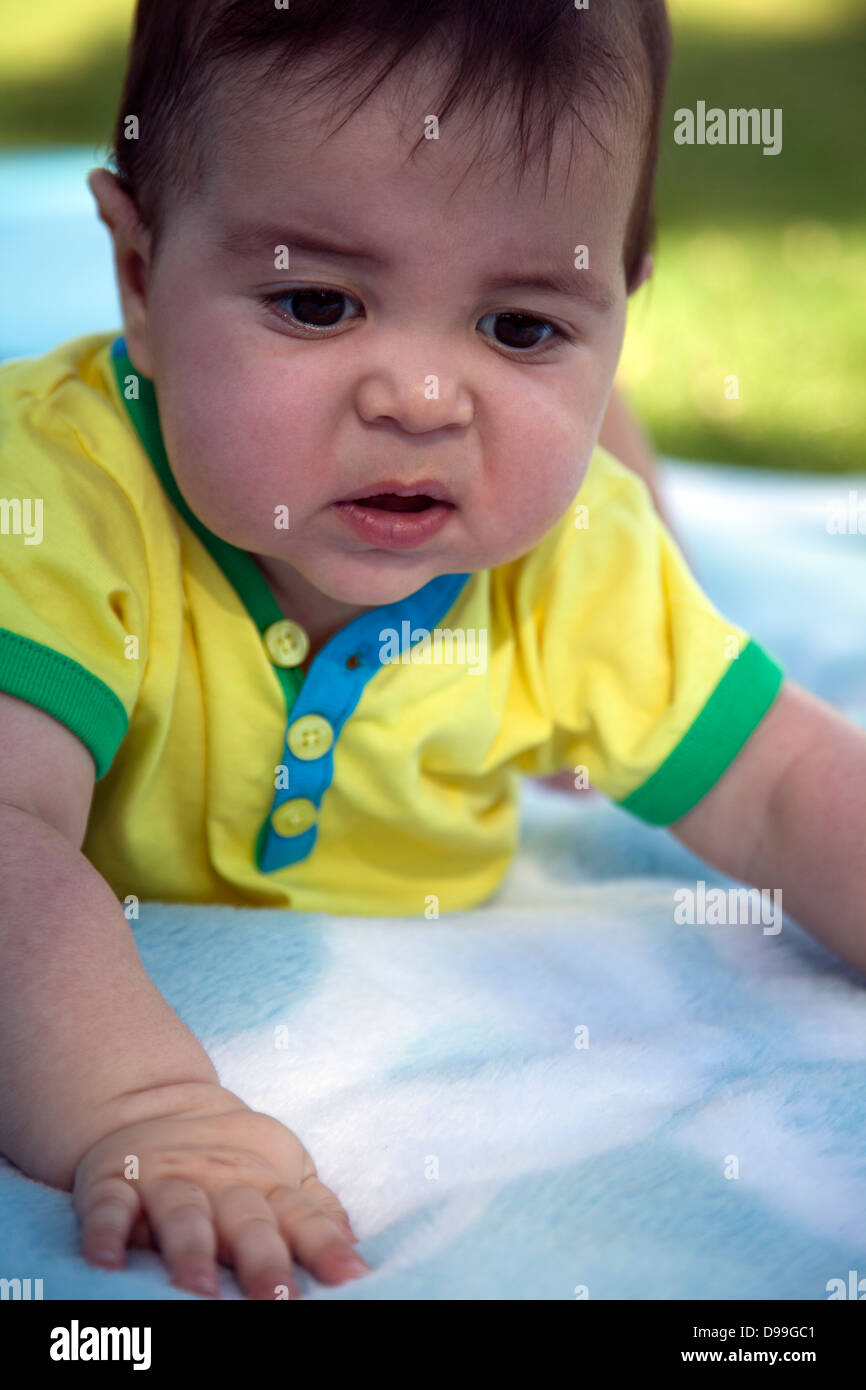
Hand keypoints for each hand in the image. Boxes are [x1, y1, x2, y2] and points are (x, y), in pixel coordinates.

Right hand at [72, 1085, 368, 1298]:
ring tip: (197, 1288)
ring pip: (183, 1213)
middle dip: (261, 1259)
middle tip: (277, 1298)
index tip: (351, 1276)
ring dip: (190, 1249)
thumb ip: (315, 1212)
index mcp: (264, 1186)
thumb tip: (357, 1250)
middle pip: (245, 1222)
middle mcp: (219, 1183)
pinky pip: (108, 1207)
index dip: (326, 1246)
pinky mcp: (115, 1182)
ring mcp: (167, 1181)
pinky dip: (104, 1232)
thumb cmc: (231, 1159)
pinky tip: (105, 1261)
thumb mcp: (281, 1173)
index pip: (301, 1217)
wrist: (155, 1102)